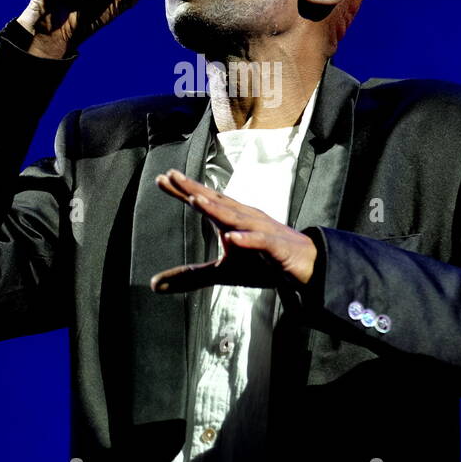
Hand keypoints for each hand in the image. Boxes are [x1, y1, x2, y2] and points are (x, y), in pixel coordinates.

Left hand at [148, 169, 318, 293]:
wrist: (306, 264)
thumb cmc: (263, 262)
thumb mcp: (223, 272)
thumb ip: (191, 276)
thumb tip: (154, 285)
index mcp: (231, 221)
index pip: (205, 202)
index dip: (183, 191)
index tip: (161, 179)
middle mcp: (245, 219)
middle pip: (216, 202)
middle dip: (195, 190)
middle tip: (172, 176)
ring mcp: (261, 231)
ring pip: (236, 218)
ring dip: (216, 209)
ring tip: (195, 200)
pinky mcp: (277, 248)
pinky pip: (260, 242)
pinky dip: (247, 239)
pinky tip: (232, 238)